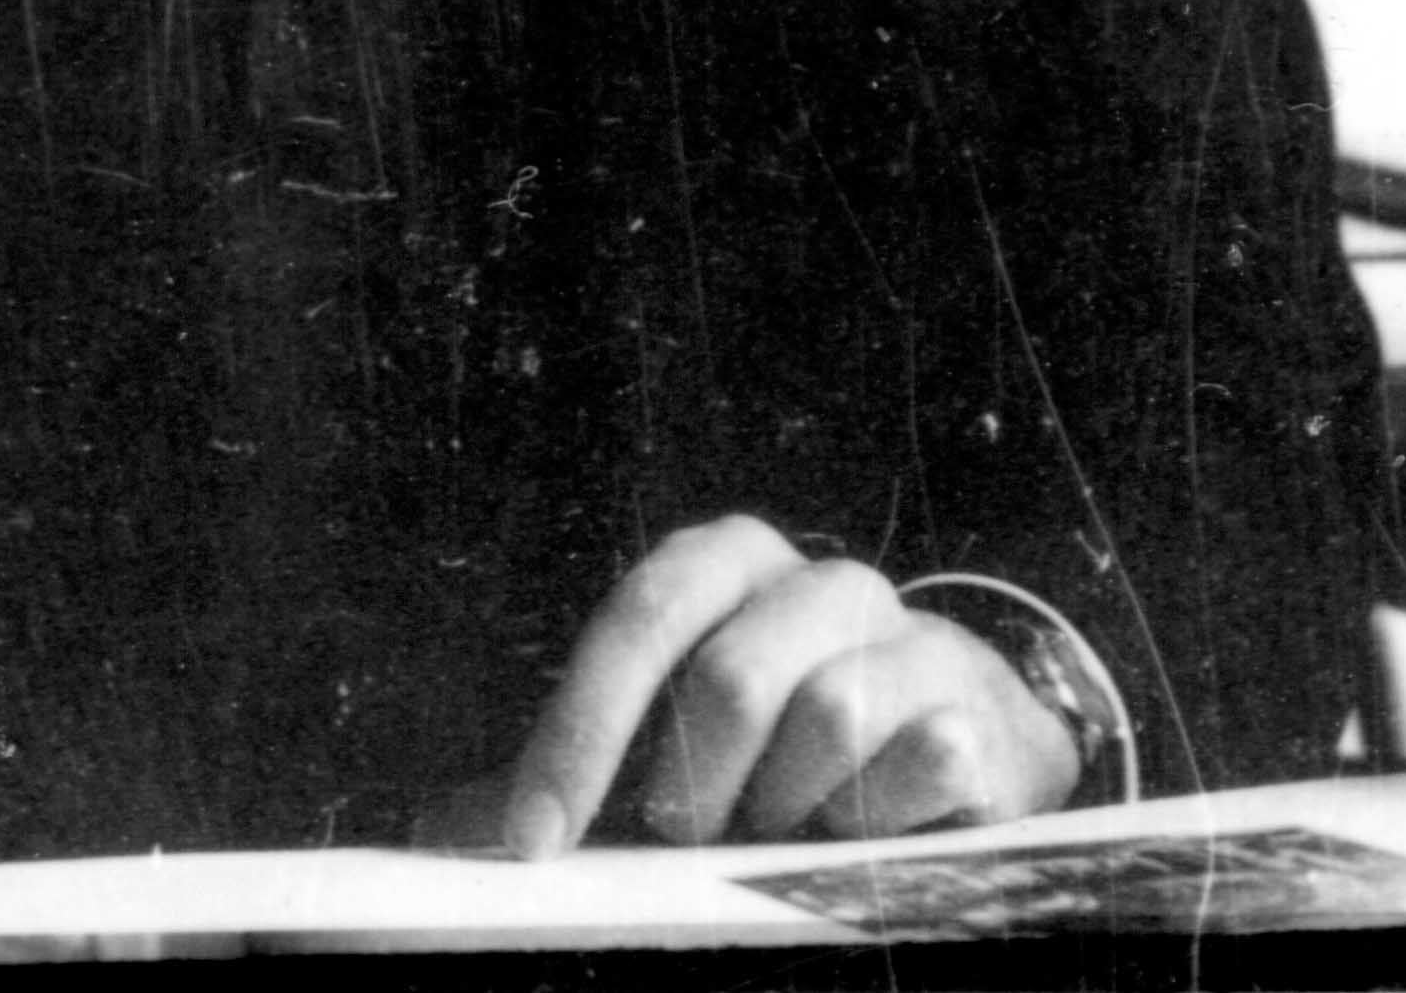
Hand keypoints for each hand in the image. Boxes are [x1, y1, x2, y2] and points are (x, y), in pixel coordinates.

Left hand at [490, 516, 1080, 855]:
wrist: (950, 744)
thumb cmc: (777, 749)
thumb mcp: (666, 748)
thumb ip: (568, 776)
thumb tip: (434, 835)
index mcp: (727, 566)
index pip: (641, 616)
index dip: (580, 728)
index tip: (535, 840)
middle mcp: (816, 582)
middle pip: (733, 676)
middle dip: (696, 783)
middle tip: (691, 834)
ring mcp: (905, 636)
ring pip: (831, 716)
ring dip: (791, 807)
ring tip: (787, 829)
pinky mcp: (972, 707)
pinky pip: (922, 757)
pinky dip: (878, 817)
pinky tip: (869, 832)